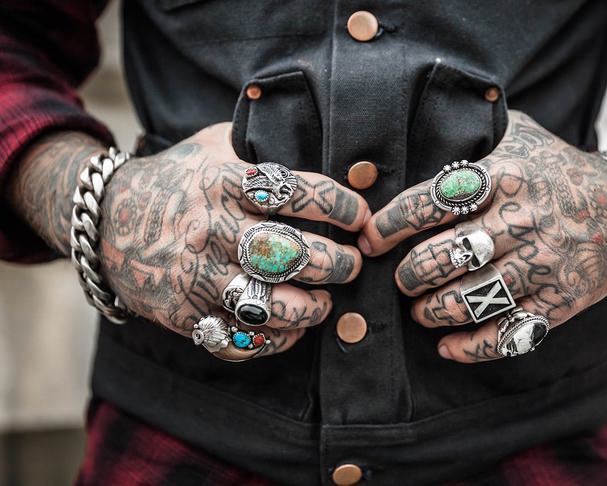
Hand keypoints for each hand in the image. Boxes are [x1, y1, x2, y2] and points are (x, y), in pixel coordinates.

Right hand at [100, 123, 369, 360]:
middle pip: (291, 255)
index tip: (361, 217)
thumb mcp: (214, 146)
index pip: (297, 193)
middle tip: (354, 264)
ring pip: (269, 306)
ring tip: (326, 302)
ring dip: (312, 309)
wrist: (104, 220)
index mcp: (223, 182)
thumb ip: (262, 145)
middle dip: (338, 264)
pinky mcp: (182, 315)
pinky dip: (275, 341)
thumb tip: (329, 154)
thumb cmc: (177, 180)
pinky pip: (239, 341)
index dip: (341, 207)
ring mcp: (194, 276)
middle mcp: (211, 229)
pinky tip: (293, 328)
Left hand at [360, 111, 606, 362]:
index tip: (369, 240)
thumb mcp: (520, 135)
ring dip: (431, 311)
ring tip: (420, 309)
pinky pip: (507, 334)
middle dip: (408, 274)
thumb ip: (474, 130)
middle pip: (444, 256)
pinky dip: (470, 347)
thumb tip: (418, 122)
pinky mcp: (560, 301)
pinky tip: (446, 346)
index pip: (430, 203)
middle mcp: (521, 220)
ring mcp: (543, 264)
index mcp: (503, 177)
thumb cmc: (556, 170)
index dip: (389, 225)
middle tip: (400, 279)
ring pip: (470, 299)